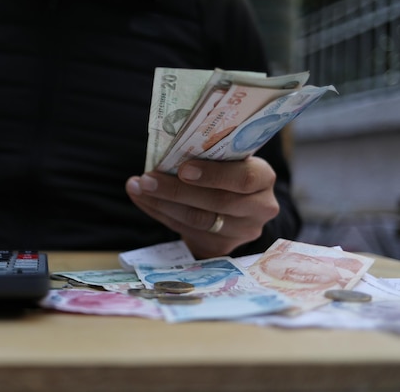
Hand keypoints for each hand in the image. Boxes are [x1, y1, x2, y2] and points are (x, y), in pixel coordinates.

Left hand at [125, 157, 278, 258]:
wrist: (231, 208)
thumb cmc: (224, 173)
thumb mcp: (225, 161)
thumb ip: (206, 157)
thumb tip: (162, 154)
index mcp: (263, 177)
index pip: (243, 178)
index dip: (213, 175)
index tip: (183, 169)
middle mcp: (261, 208)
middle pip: (217, 202)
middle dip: (176, 190)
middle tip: (147, 179)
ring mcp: (243, 232)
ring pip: (198, 220)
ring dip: (162, 203)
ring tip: (139, 188)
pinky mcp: (222, 247)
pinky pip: (186, 231)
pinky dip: (160, 214)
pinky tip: (144, 201)